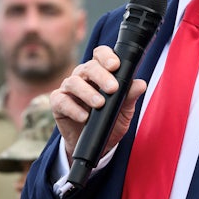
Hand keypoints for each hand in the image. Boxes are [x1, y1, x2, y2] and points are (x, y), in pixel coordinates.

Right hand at [50, 45, 146, 161]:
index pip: (100, 55)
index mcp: (100, 72)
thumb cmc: (111, 121)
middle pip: (89, 67)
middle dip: (101, 76)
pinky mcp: (58, 103)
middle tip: (112, 88)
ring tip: (99, 103)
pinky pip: (61, 101)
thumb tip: (141, 84)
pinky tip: (84, 117)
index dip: (106, 56)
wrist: (98, 143)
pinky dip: (73, 108)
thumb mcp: (124, 111)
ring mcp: (69, 89)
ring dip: (87, 92)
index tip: (115, 65)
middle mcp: (83, 76)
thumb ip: (130, 96)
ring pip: (74, 82)